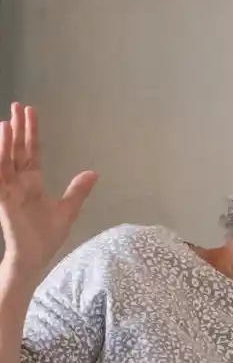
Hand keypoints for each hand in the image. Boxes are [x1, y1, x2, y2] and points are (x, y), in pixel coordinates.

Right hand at [0, 104, 97, 289]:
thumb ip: (77, 190)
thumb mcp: (67, 210)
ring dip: (4, 142)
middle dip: (18, 128)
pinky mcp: (4, 201)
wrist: (35, 258)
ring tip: (6, 122)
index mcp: (32, 181)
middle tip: (17, 105)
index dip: (31, 132)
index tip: (30, 112)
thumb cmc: (46, 236)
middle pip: (17, 149)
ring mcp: (9, 190)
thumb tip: (93, 173)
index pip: (31, 151)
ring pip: (5, 161)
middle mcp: (19, 182)